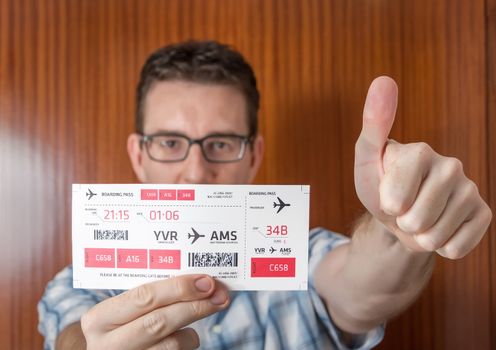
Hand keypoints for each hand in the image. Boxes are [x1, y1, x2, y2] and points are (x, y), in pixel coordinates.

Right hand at [81, 274, 228, 349]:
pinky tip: (186, 335)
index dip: (178, 288)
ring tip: (201, 315)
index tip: (205, 281)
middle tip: (220, 296)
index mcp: (99, 318)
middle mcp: (108, 344)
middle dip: (195, 307)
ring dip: (193, 329)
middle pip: (159, 322)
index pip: (144, 298)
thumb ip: (148, 296)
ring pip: (172, 344)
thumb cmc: (118, 325)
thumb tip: (196, 281)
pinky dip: (187, 343)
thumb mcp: (120, 310)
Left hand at [354, 76, 491, 258]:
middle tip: (402, 210)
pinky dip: (440, 246)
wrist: (399, 217)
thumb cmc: (379, 186)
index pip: (397, 197)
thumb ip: (374, 124)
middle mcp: (451, 165)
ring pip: (435, 235)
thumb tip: (384, 79)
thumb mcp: (366, 160)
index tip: (386, 195)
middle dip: (402, 223)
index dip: (386, 205)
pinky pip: (457, 246)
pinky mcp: (483, 213)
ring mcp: (470, 189)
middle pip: (417, 218)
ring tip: (417, 219)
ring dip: (419, 236)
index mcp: (421, 151)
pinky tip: (437, 229)